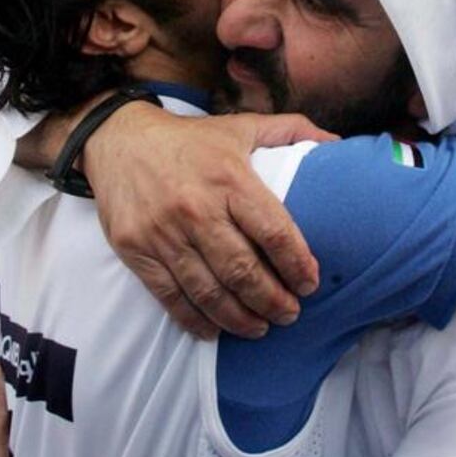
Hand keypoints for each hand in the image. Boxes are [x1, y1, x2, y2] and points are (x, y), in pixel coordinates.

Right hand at [83, 104, 335, 338]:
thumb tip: (337, 144)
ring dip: (240, 318)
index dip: (298, 265)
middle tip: (290, 313)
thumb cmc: (190, 140)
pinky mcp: (136, 251)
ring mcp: (164, 233)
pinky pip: (171, 296)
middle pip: (244, 270)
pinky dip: (196, 319)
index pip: (274, 232)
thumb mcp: (241, 127)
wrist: (117, 139)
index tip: (310, 284)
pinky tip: (216, 329)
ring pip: (210, 291)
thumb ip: (291, 131)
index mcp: (230, 178)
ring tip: (261, 327)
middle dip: (273, 300)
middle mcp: (197, 208)